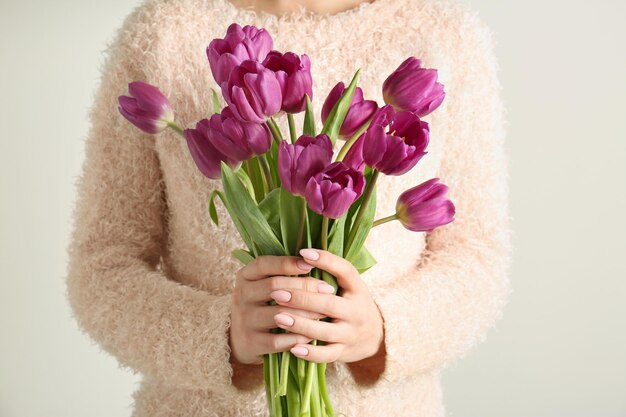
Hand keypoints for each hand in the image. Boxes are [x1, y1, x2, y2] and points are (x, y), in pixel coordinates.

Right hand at [229, 255, 336, 364]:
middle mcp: (241, 296)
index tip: (310, 264)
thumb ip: (282, 273)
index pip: (263, 264)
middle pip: (274, 286)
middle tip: (328, 289)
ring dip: (306, 313)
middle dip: (305, 286)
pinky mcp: (251, 342)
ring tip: (325, 311)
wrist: (240, 339)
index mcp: (245, 276)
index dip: (286, 263)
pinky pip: (278, 340)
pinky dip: (297, 337)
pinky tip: (312, 334)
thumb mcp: (263, 285)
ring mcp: (244, 320)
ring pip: (279, 313)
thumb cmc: (262, 305)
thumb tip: (315, 262)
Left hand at [270, 248, 384, 363]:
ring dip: (300, 325)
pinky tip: (292, 348)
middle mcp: (356, 311)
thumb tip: (301, 253)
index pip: (345, 271)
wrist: (375, 336)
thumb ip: (331, 271)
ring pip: (325, 331)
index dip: (326, 261)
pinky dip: (310, 353)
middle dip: (302, 298)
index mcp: (358, 289)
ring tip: (278, 317)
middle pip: (329, 304)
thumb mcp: (350, 285)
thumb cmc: (353, 303)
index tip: (303, 253)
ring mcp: (350, 334)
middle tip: (276, 293)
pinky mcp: (344, 352)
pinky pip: (326, 356)